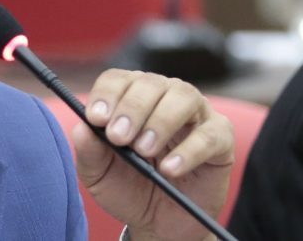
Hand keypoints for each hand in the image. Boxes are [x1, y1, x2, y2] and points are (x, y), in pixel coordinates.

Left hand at [70, 69, 233, 240]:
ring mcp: (195, 114)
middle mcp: (163, 97)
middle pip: (150, 83)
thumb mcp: (99, 175)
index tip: (96, 119)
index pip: (118, 79)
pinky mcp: (220, 138)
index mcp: (130, 98)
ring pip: (183, 96)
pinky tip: (170, 169)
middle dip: (132, 109)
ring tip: (144, 150)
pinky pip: (211, 134)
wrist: (159, 222)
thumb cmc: (127, 188)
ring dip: (160, 121)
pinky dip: (189, 151)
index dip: (107, 94)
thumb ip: (89, 151)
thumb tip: (82, 128)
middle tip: (119, 138)